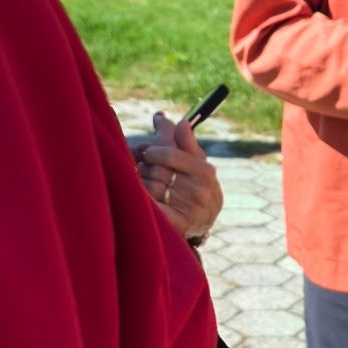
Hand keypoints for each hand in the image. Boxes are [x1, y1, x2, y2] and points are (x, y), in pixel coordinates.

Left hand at [137, 112, 223, 242]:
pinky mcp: (179, 225)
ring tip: (143, 183)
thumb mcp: (197, 161)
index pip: (170, 154)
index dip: (153, 151)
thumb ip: (187, 141)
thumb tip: (181, 121)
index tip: (148, 153)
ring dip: (141, 184)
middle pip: (158, 171)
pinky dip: (144, 201)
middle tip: (142, 168)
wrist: (206, 220)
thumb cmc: (197, 184)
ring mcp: (189, 209)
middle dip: (145, 167)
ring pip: (150, 188)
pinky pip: (152, 209)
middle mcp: (199, 190)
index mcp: (204, 171)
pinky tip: (141, 197)